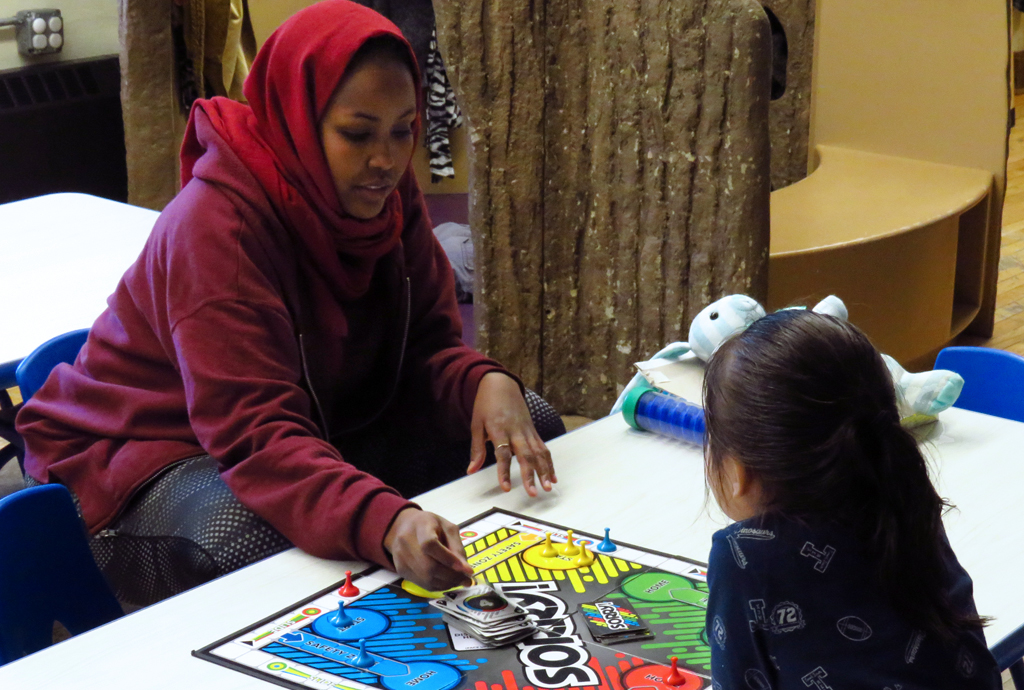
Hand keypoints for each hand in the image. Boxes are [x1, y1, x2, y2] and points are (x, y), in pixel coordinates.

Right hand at [384, 508, 473, 590]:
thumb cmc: (429, 525)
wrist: (403, 526)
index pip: (430, 545)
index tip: (467, 569)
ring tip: (459, 581)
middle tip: (467, 579)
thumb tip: (466, 570)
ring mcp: (401, 558)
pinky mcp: (401, 570)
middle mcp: (406, 542)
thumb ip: (457, 546)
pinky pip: (422, 584)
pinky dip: (438, 586)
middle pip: (429, 567)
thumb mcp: (448, 528)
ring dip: (447, 584)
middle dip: (452, 576)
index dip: (449, 560)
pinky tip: (447, 581)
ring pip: (426, 579)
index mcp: (421, 526)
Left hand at [467, 372, 556, 495]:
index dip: (504, 471)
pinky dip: (549, 463)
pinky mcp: (533, 431)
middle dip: (531, 475)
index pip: (503, 453)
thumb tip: (471, 471)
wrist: (501, 384)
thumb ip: (477, 449)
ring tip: (549, 487)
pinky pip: (543, 448)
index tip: (506, 487)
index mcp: (499, 429)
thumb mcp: (476, 425)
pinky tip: (553, 477)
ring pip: (539, 452)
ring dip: (545, 471)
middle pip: (526, 455)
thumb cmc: (486, 405)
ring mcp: (527, 430)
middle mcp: (516, 430)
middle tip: (534, 493)